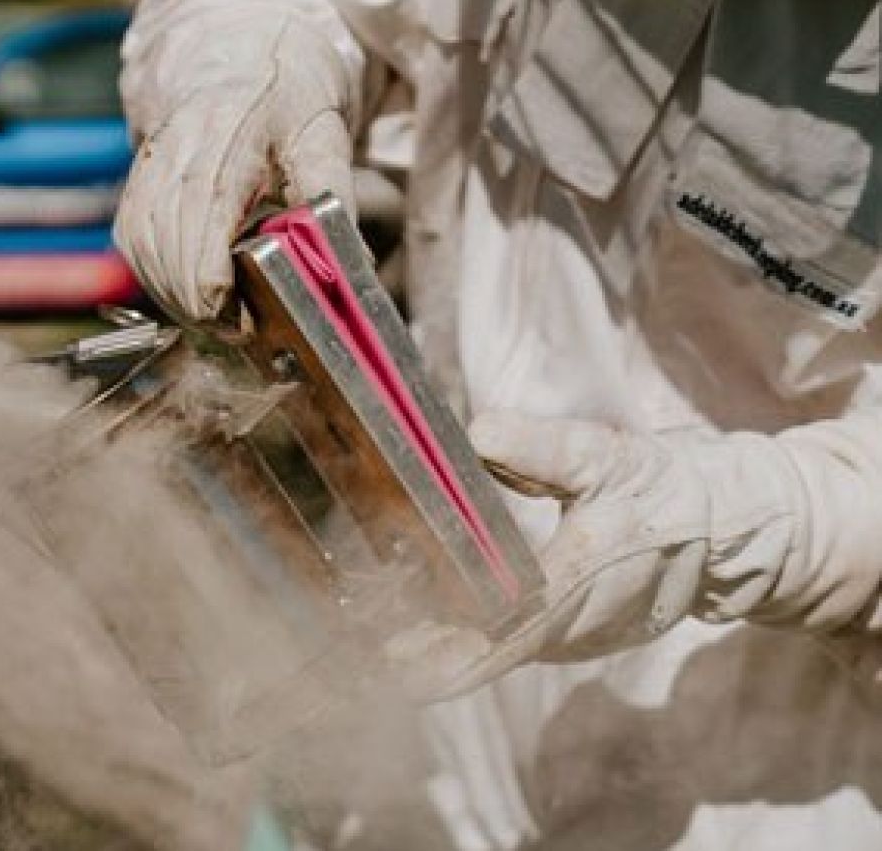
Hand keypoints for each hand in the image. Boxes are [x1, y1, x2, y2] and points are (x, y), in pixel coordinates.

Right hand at [114, 18, 356, 320]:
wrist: (237, 52)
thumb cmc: (286, 96)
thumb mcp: (324, 138)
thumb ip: (332, 201)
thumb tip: (350, 266)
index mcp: (225, 148)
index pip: (202, 247)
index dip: (220, 300)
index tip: (249, 323)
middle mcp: (175, 161)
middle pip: (172, 264)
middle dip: (205, 311)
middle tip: (244, 330)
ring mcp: (147, 176)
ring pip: (147, 261)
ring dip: (180, 300)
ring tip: (221, 316)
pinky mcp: (135, 189)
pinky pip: (135, 249)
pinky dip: (160, 280)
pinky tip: (192, 290)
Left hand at [387, 411, 799, 698]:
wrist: (724, 528)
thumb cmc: (661, 492)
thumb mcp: (605, 458)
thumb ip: (542, 448)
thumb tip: (479, 433)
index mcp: (569, 592)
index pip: (491, 642)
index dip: (438, 654)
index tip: (389, 657)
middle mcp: (565, 630)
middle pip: (480, 651)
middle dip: (424, 648)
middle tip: (368, 637)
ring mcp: (570, 638)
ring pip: (495, 648)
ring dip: (444, 641)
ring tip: (385, 627)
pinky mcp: (573, 631)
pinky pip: (512, 640)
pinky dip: (474, 632)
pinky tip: (434, 615)